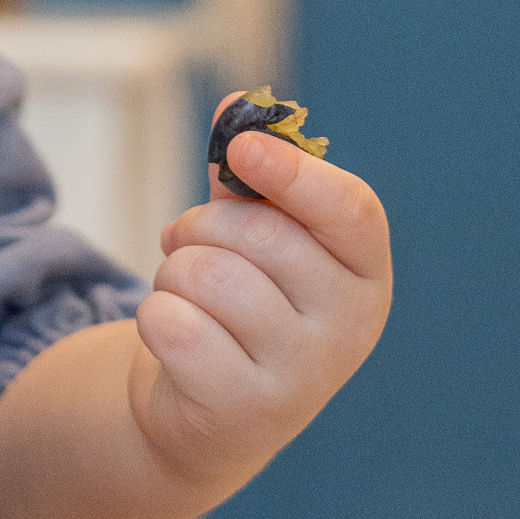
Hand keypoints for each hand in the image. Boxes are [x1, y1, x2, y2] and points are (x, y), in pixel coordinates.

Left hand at [129, 108, 392, 495]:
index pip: (352, 212)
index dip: (296, 173)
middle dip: (202, 226)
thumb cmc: (240, 304)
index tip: (244, 151)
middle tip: (188, 245)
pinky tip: (174, 337)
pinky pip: (173, 325)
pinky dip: (154, 316)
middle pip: (260, 235)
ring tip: (185, 295)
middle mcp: (350, 328)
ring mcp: (303, 377)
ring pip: (208, 276)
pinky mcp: (244, 411)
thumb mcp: (251, 238)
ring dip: (174, 272)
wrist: (210, 414)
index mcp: (365, 273)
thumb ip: (247, 174)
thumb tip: (236, 104)